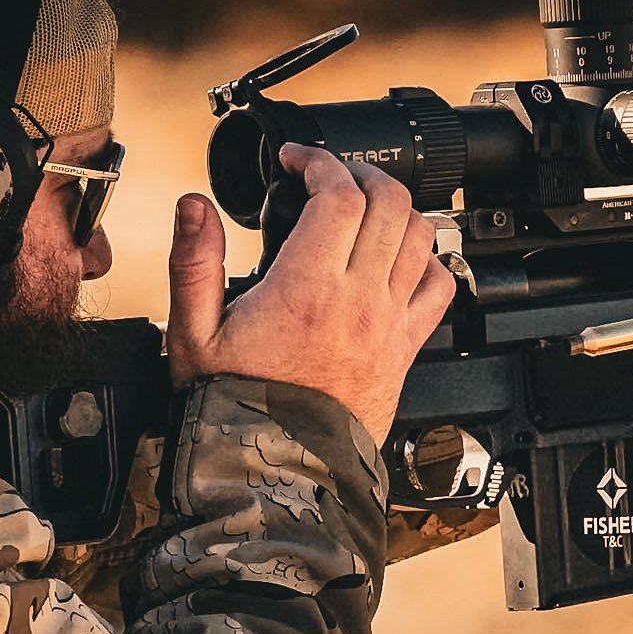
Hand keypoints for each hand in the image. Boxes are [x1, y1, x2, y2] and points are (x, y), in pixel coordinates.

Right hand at [166, 144, 454, 442]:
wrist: (275, 471)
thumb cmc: (234, 409)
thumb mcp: (193, 333)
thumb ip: (193, 262)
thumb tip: (194, 206)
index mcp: (307, 287)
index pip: (338, 194)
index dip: (319, 162)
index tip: (297, 161)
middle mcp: (358, 300)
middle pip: (389, 204)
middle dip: (361, 176)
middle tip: (332, 178)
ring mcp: (389, 324)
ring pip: (422, 238)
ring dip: (398, 210)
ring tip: (367, 209)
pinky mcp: (404, 350)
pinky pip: (439, 289)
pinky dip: (428, 261)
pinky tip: (402, 260)